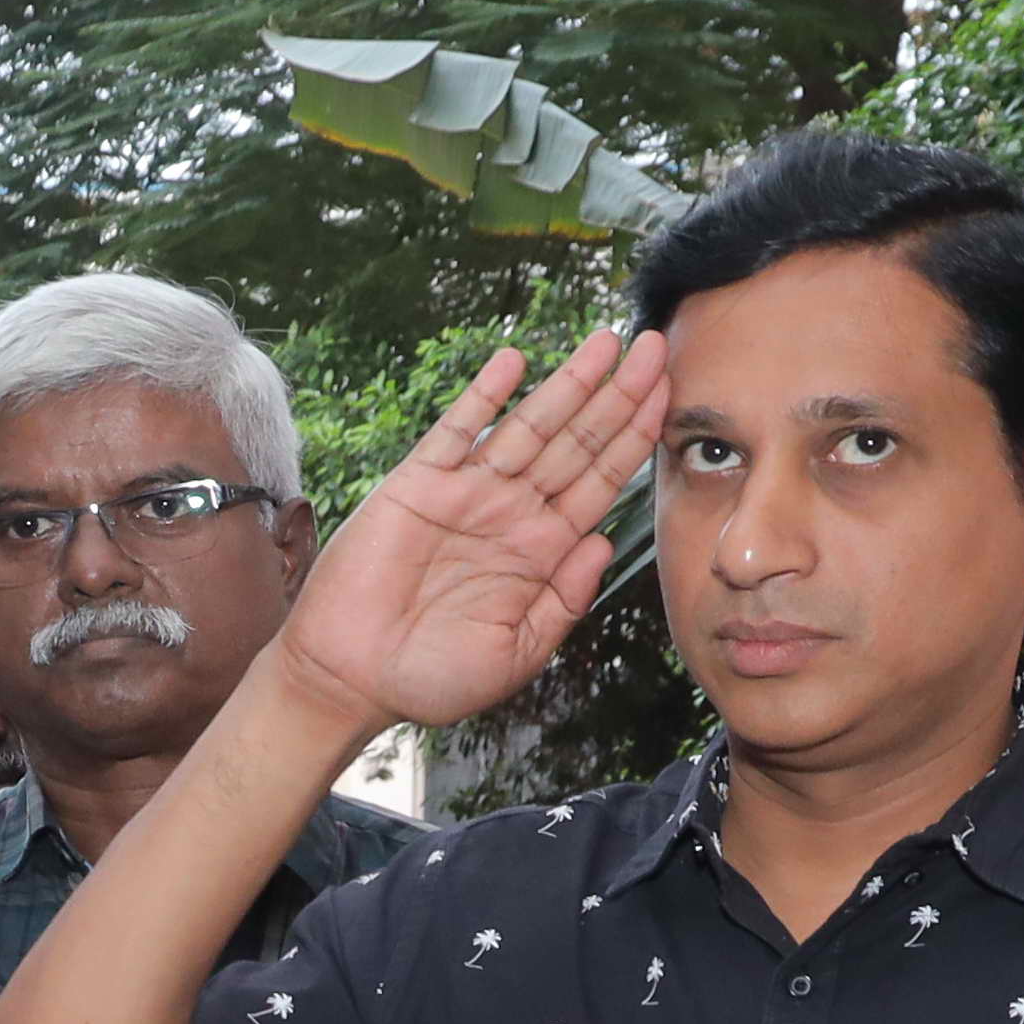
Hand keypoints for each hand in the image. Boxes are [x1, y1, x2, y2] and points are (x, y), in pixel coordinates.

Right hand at [267, 334, 674, 735]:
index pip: (602, 478)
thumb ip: (564, 600)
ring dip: (568, 383)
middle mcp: (512, 512)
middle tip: (656, 343)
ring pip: (530, 426)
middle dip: (618, 393)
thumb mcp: (518, 651)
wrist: (353, 681)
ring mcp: (466, 493)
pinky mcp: (417, 486)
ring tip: (605, 342)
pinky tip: (514, 363)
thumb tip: (604, 543)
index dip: (636, 434)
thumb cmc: (434, 677)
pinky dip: (484, 397)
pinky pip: (457, 432)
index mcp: (543, 549)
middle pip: (578, 440)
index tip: (670, 392)